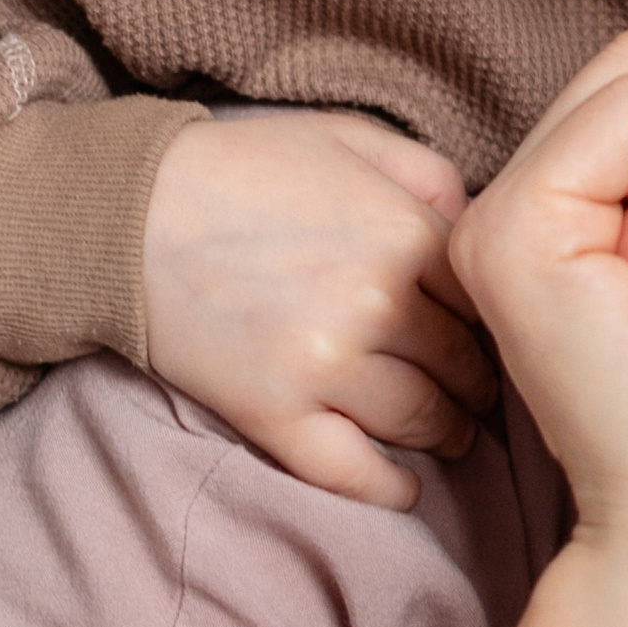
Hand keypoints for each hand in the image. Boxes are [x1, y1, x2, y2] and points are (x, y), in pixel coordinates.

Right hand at [140, 109, 497, 505]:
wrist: (129, 210)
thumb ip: (429, 175)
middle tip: (482, 391)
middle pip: (464, 367)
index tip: (498, 334)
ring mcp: (325, 366)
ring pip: (422, 421)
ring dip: (448, 433)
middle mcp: (377, 305)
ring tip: (452, 432)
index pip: (489, 302)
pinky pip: (352, 471)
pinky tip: (406, 488)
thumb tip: (482, 225)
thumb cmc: (243, 166)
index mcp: (405, 233)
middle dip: (479, 383)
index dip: (498, 321)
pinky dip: (390, 488)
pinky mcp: (273, 413)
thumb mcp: (350, 137)